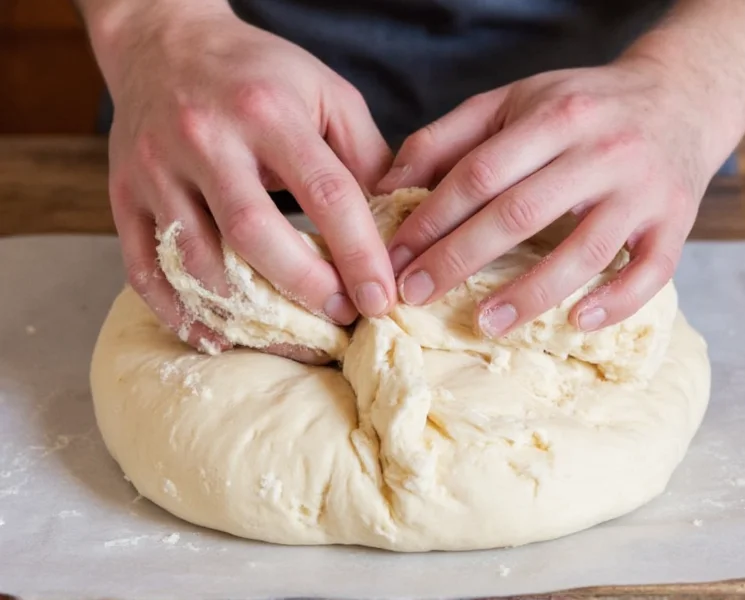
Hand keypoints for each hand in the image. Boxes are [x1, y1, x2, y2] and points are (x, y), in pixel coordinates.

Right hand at [96, 2, 395, 354]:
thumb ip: (365, 155)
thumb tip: (396, 224)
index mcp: (266, 111)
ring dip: (249, 313)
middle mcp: (206, 139)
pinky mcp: (124, 196)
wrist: (165, 43)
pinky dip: (179, 312)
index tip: (381, 297)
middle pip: (254, 234)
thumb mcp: (326, 93)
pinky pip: (144, 268)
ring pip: (198, 261)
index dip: (358, 253)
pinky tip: (219, 337)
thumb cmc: (258, 74)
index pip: (325, 192)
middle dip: (305, 288)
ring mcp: (157, 170)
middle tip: (342, 318)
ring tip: (294, 338)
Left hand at [378, 56, 727, 336]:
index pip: (480, 174)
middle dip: (459, 259)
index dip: (432, 218)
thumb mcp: (512, 102)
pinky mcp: (674, 222)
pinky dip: (616, 301)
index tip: (395, 257)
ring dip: (530, 293)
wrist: (680, 96)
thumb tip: (387, 186)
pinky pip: (651, 271)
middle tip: (416, 295)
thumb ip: (446, 138)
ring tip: (484, 324)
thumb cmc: (580, 105)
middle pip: (520, 214)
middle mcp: (602, 151)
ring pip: (583, 251)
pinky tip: (577, 321)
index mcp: (555, 117)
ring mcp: (642, 190)